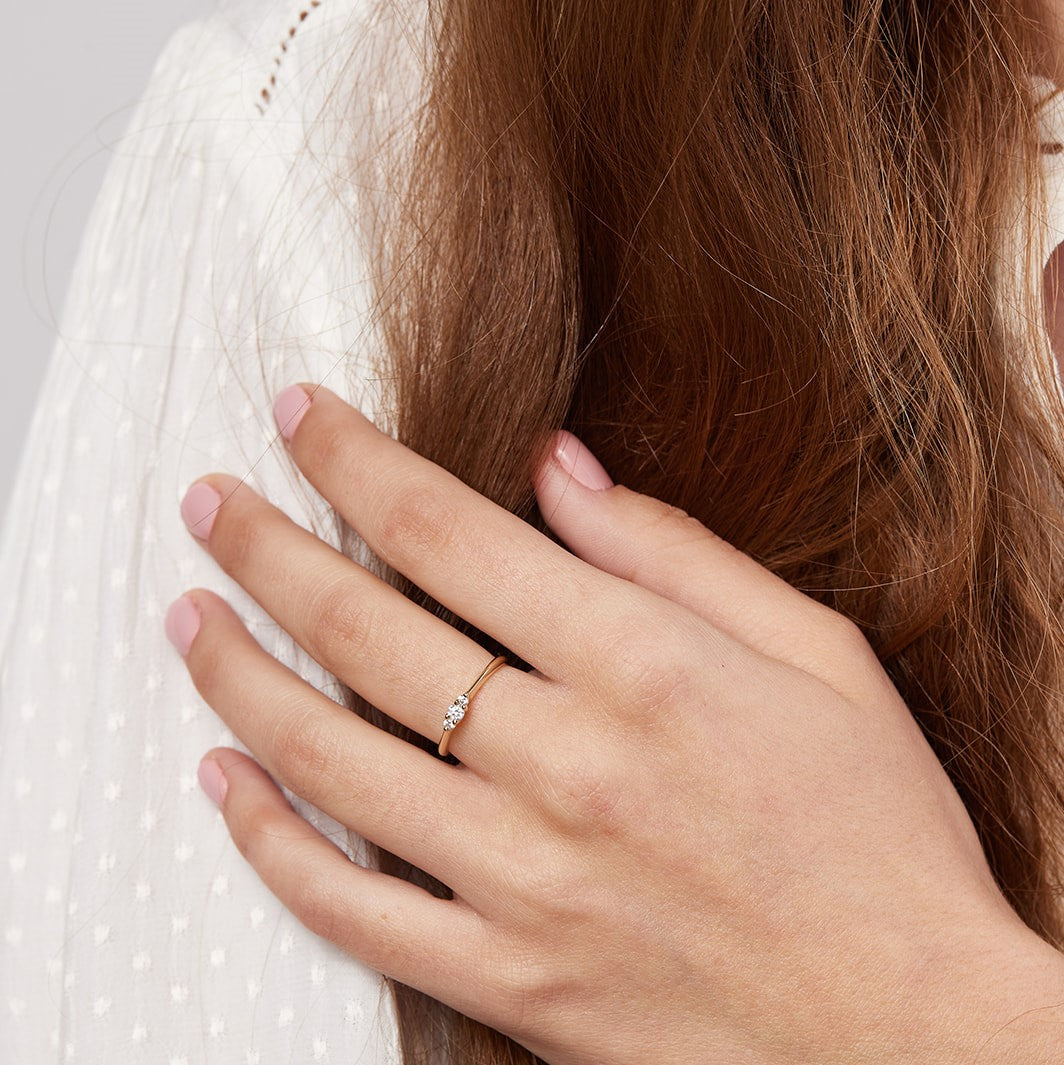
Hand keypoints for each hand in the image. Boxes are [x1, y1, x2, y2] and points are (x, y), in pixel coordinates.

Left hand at [165, 382, 1063, 1064]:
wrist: (912, 1030)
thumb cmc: (878, 832)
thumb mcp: (814, 654)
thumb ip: (672, 552)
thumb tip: (559, 468)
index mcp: (640, 668)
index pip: (448, 532)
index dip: (357, 461)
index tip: (301, 416)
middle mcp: (562, 765)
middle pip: (363, 630)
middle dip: (267, 547)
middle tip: (210, 500)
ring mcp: (521, 880)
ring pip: (326, 759)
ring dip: (238, 675)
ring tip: (189, 615)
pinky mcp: (508, 975)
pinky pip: (349, 906)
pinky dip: (268, 840)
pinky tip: (223, 781)